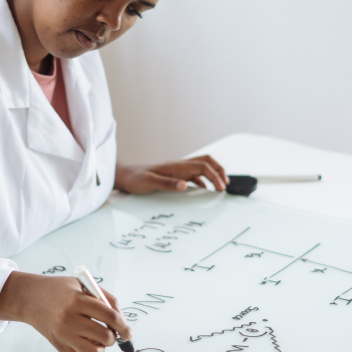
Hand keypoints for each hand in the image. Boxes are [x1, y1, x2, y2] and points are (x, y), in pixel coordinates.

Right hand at [0, 272, 130, 351]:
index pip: (109, 315)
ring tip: (100, 338)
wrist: (29, 297)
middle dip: (114, 336)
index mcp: (77, 300)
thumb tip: (122, 319)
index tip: (128, 330)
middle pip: (104, 336)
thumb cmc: (58, 289)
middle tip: (113, 331)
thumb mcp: (82, 284)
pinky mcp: (58, 346)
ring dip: (103, 348)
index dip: (123, 324)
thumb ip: (105, 298)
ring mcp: (63, 335)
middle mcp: (69, 319)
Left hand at [114, 155, 229, 193]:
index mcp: (176, 166)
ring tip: (220, 186)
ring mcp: (177, 169)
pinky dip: (203, 180)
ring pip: (201, 166)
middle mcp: (179, 165)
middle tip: (226, 184)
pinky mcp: (174, 174)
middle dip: (219, 170)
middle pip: (206, 161)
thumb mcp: (149, 182)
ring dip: (213, 174)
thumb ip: (167, 184)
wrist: (125, 175)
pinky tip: (204, 189)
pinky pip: (194, 174)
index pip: (202, 166)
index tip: (221, 188)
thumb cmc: (135, 178)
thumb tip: (185, 185)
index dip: (215, 176)